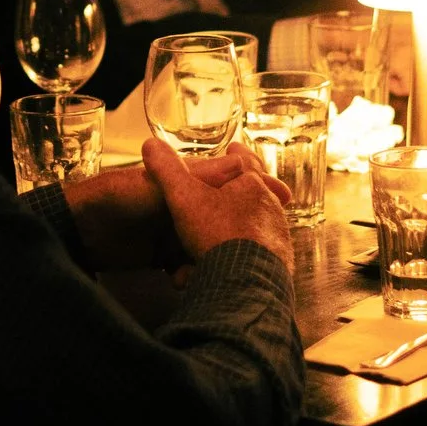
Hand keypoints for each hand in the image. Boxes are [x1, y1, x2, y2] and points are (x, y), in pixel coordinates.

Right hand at [142, 138, 292, 268]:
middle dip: (232, 201)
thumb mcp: (184, 197)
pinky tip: (209, 275)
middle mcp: (269, 208)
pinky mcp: (276, 265)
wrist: (246, 280)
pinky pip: (250, 259)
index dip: (240, 154)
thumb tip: (150, 145)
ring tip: (200, 252)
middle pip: (252, 198)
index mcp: (251, 186)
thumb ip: (167, 170)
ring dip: (226, 238)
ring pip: (248, 232)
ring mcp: (275, 238)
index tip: (235, 149)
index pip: (249, 162)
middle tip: (213, 206)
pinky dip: (231, 263)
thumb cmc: (218, 233)